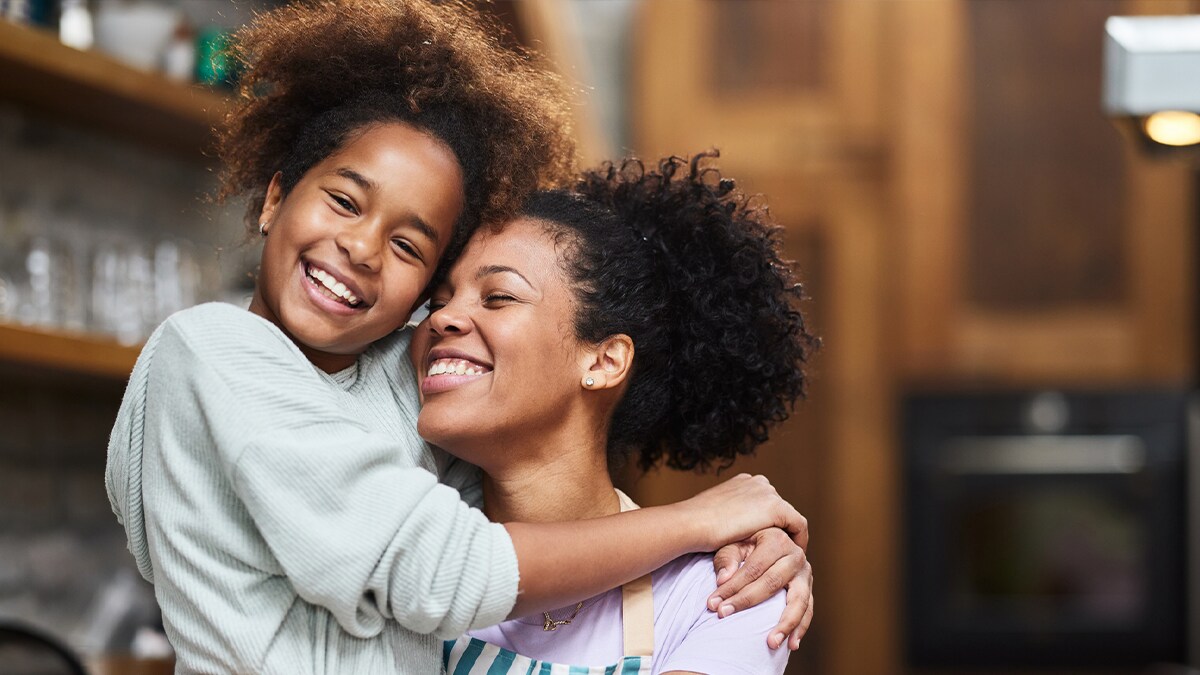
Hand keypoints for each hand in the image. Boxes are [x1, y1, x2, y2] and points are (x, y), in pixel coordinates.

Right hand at [682, 474, 805, 548]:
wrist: (692, 523)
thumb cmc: (696, 525)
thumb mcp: (715, 516)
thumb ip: (729, 517)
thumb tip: (729, 529)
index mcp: (743, 482)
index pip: (764, 502)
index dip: (768, 523)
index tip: (767, 542)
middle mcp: (758, 482)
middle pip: (777, 508)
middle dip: (779, 529)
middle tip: (780, 553)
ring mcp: (768, 493)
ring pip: (788, 517)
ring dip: (787, 536)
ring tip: (786, 557)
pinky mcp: (776, 507)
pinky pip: (798, 525)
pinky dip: (799, 540)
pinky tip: (793, 556)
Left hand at [709, 527, 812, 649]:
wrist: (764, 543)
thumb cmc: (744, 544)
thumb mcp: (732, 543)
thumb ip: (727, 558)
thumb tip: (723, 579)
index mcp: (777, 539)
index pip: (753, 568)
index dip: (733, 587)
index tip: (713, 604)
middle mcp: (796, 555)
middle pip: (772, 583)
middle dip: (746, 602)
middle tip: (724, 616)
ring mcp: (805, 573)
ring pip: (798, 600)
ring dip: (785, 624)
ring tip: (771, 643)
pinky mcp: (808, 589)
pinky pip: (808, 610)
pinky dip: (801, 628)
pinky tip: (791, 645)